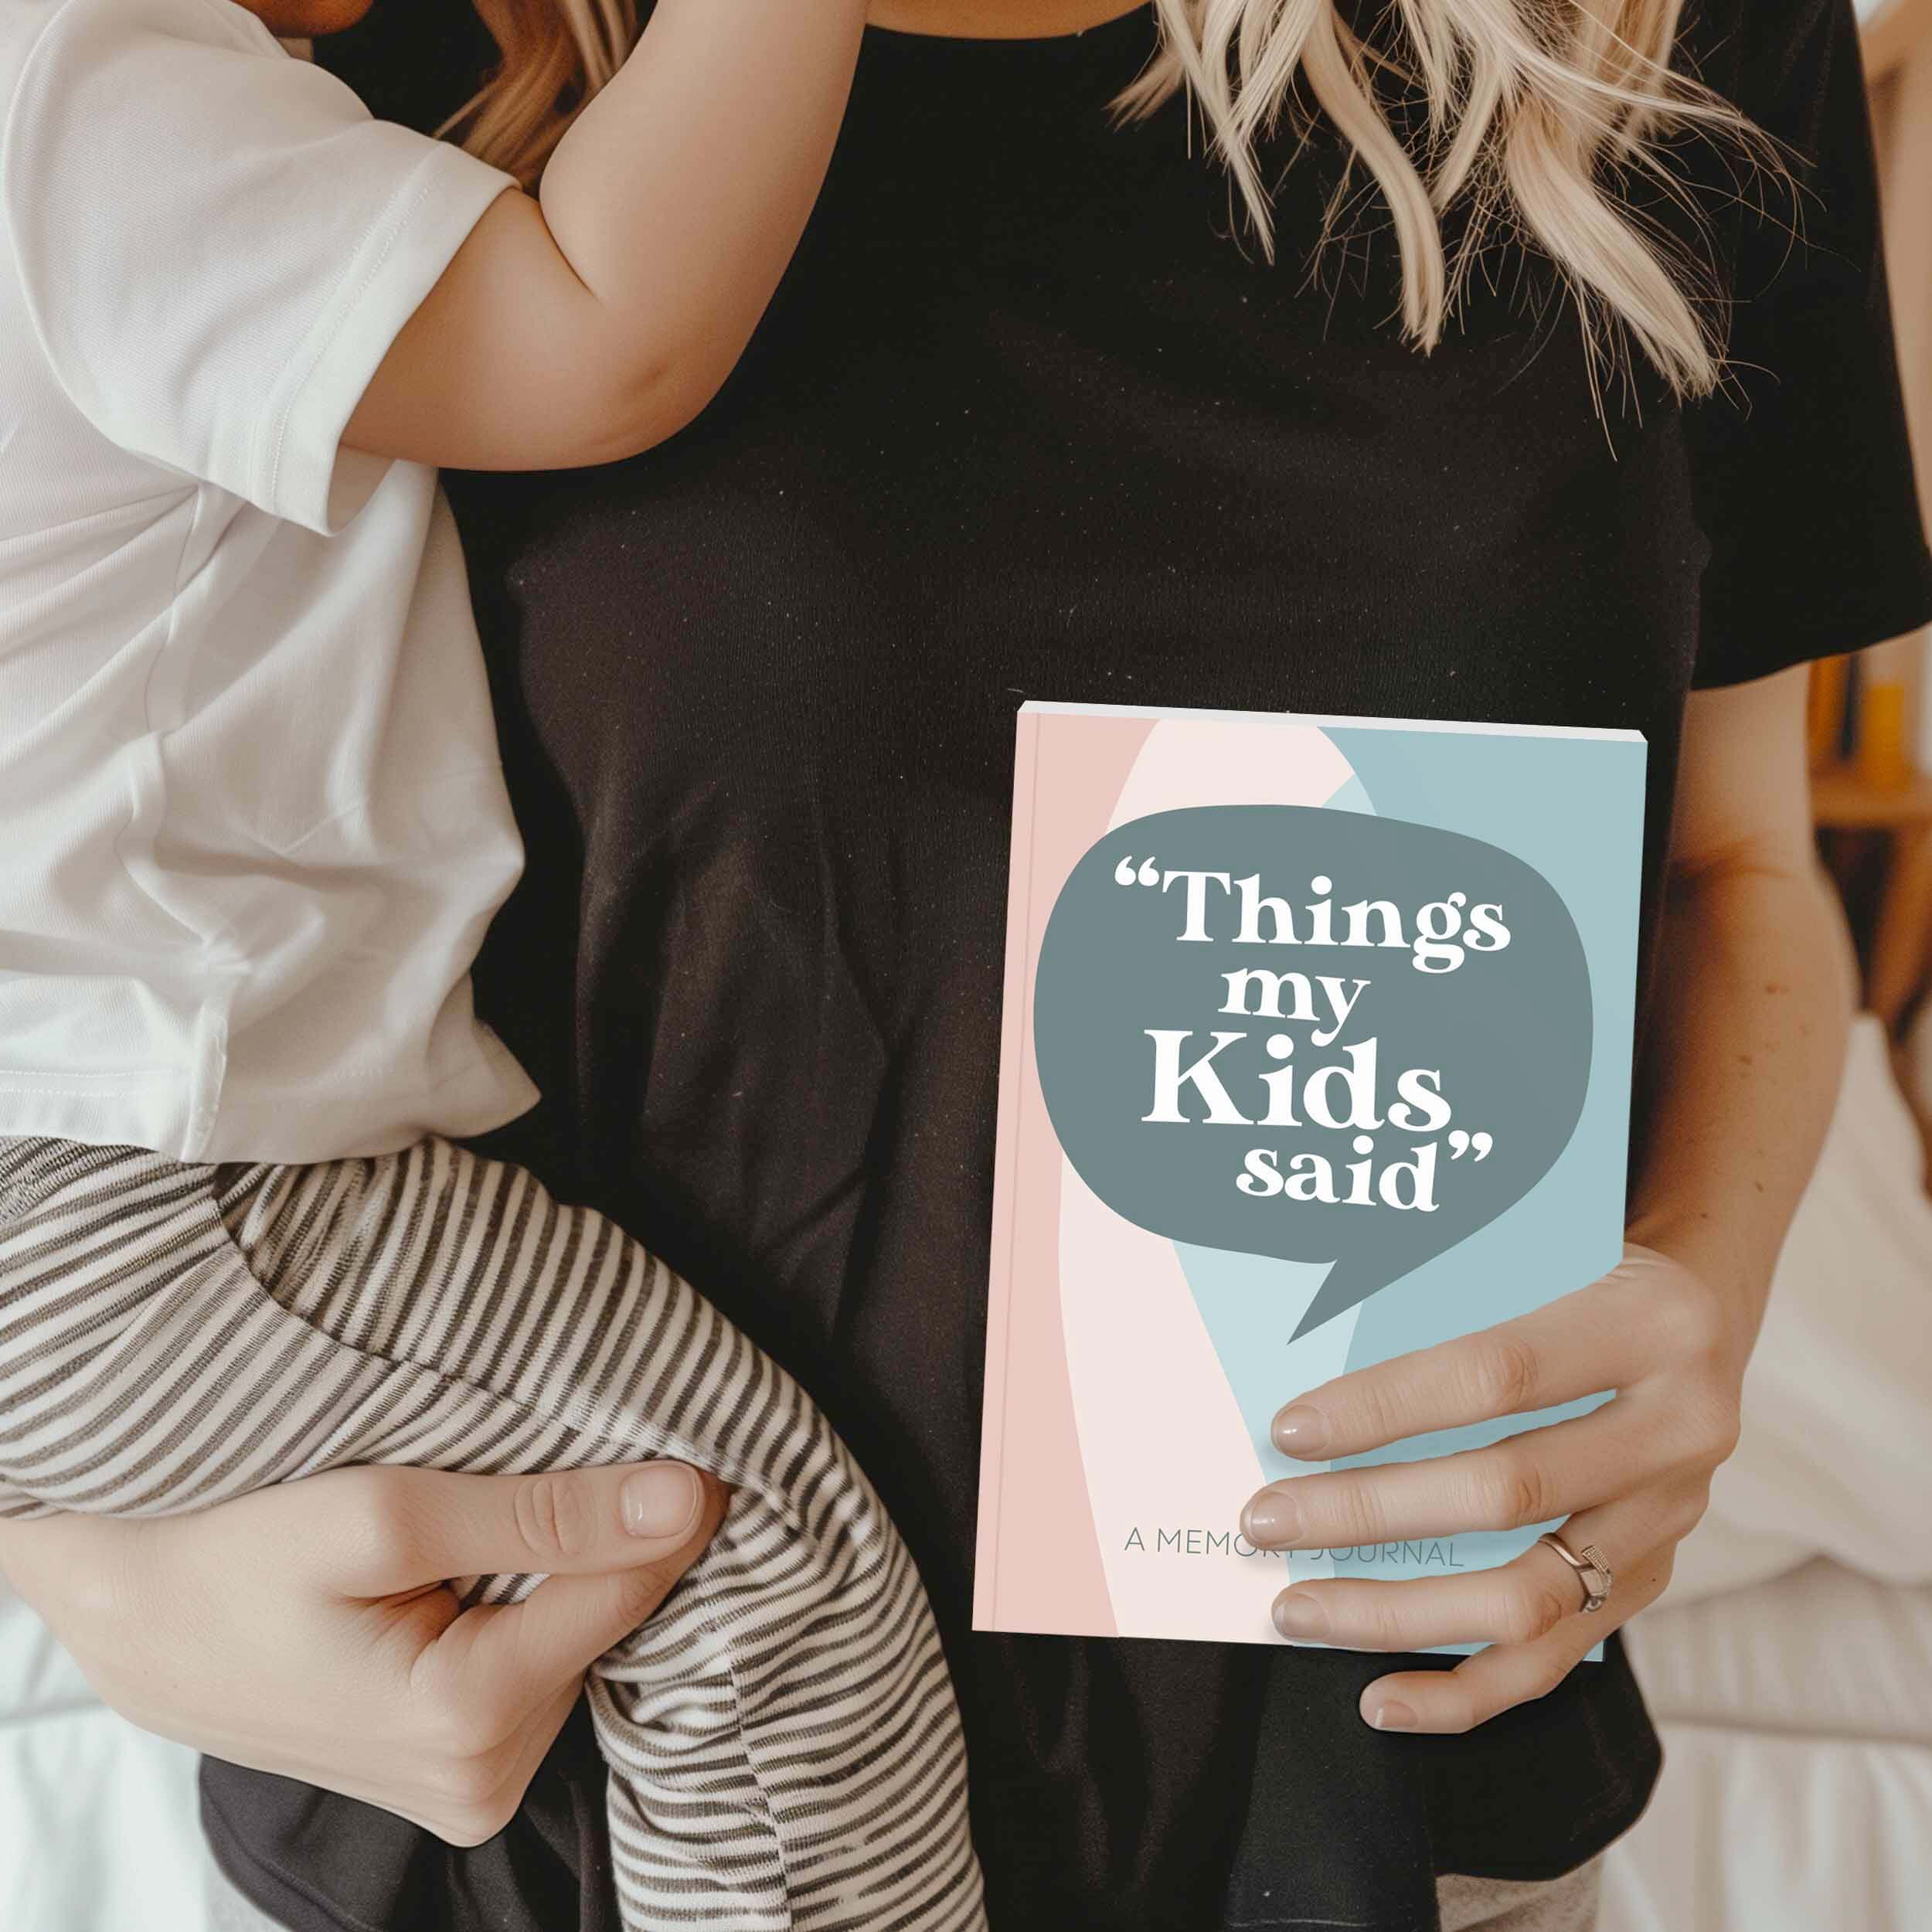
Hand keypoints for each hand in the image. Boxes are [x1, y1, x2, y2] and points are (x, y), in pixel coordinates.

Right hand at [0, 1460, 726, 1843]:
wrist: (139, 1616)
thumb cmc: (237, 1557)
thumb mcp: (384, 1511)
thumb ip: (544, 1512)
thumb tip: (689, 1498)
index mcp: (468, 1721)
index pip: (633, 1590)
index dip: (668, 1505)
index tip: (690, 1435)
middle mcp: (483, 1780)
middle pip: (606, 1621)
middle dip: (599, 1541)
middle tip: (551, 1467)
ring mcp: (469, 1788)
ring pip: (574, 1642)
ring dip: (557, 1572)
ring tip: (485, 1520)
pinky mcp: (457, 1771)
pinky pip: (536, 1669)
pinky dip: (526, 1608)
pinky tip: (474, 1569)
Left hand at [1239, 1243, 1744, 1732]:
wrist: (1696, 1316)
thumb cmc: (1581, 1269)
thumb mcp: (1540, 1247)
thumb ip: (1447, 1293)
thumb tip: (1310, 1359)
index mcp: (1651, 1324)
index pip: (1500, 1373)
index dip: (1389, 1405)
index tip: (1291, 1430)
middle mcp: (1681, 1428)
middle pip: (1509, 1491)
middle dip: (1370, 1512)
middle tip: (1267, 1522)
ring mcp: (1672, 1517)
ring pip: (1531, 1596)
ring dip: (1399, 1612)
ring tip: (1299, 1610)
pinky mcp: (1652, 1579)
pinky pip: (1555, 1657)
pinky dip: (1466, 1689)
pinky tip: (1383, 1696)